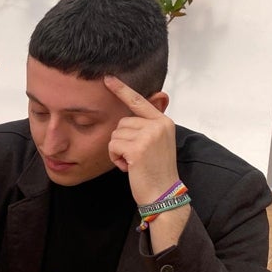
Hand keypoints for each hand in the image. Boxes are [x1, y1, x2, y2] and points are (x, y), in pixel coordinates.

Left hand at [103, 76, 178, 204]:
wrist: (163, 194)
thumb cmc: (155, 170)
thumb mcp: (156, 143)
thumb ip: (146, 126)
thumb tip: (127, 116)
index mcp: (164, 121)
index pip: (139, 100)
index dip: (122, 89)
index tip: (107, 77)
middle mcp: (158, 125)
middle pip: (121, 122)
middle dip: (121, 140)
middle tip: (135, 156)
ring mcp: (149, 135)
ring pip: (115, 134)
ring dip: (118, 150)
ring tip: (133, 162)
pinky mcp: (138, 147)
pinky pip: (113, 145)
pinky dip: (115, 158)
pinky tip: (128, 167)